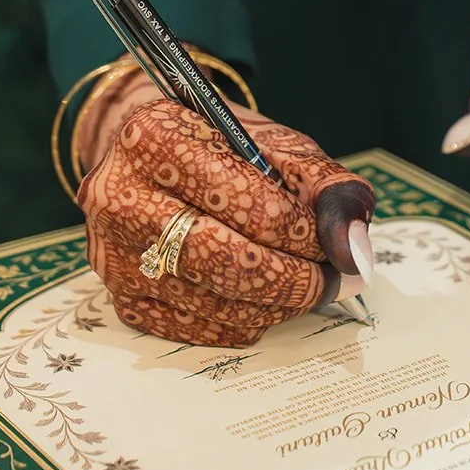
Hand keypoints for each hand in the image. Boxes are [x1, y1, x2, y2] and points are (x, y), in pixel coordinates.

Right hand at [77, 77, 375, 345]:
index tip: (336, 243)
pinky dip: (244, 321)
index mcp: (154, 138)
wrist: (157, 159)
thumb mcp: (279, 146)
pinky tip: (267, 299)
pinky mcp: (120, 299)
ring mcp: (114, 254)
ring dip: (277, 304)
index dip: (303, 232)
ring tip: (310, 286)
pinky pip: (196, 330)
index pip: (246, 204)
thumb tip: (355, 251)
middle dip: (296, 278)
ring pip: (215, 302)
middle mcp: (118, 197)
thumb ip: (327, 188)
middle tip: (336, 278)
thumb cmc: (224, 148)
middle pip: (227, 261)